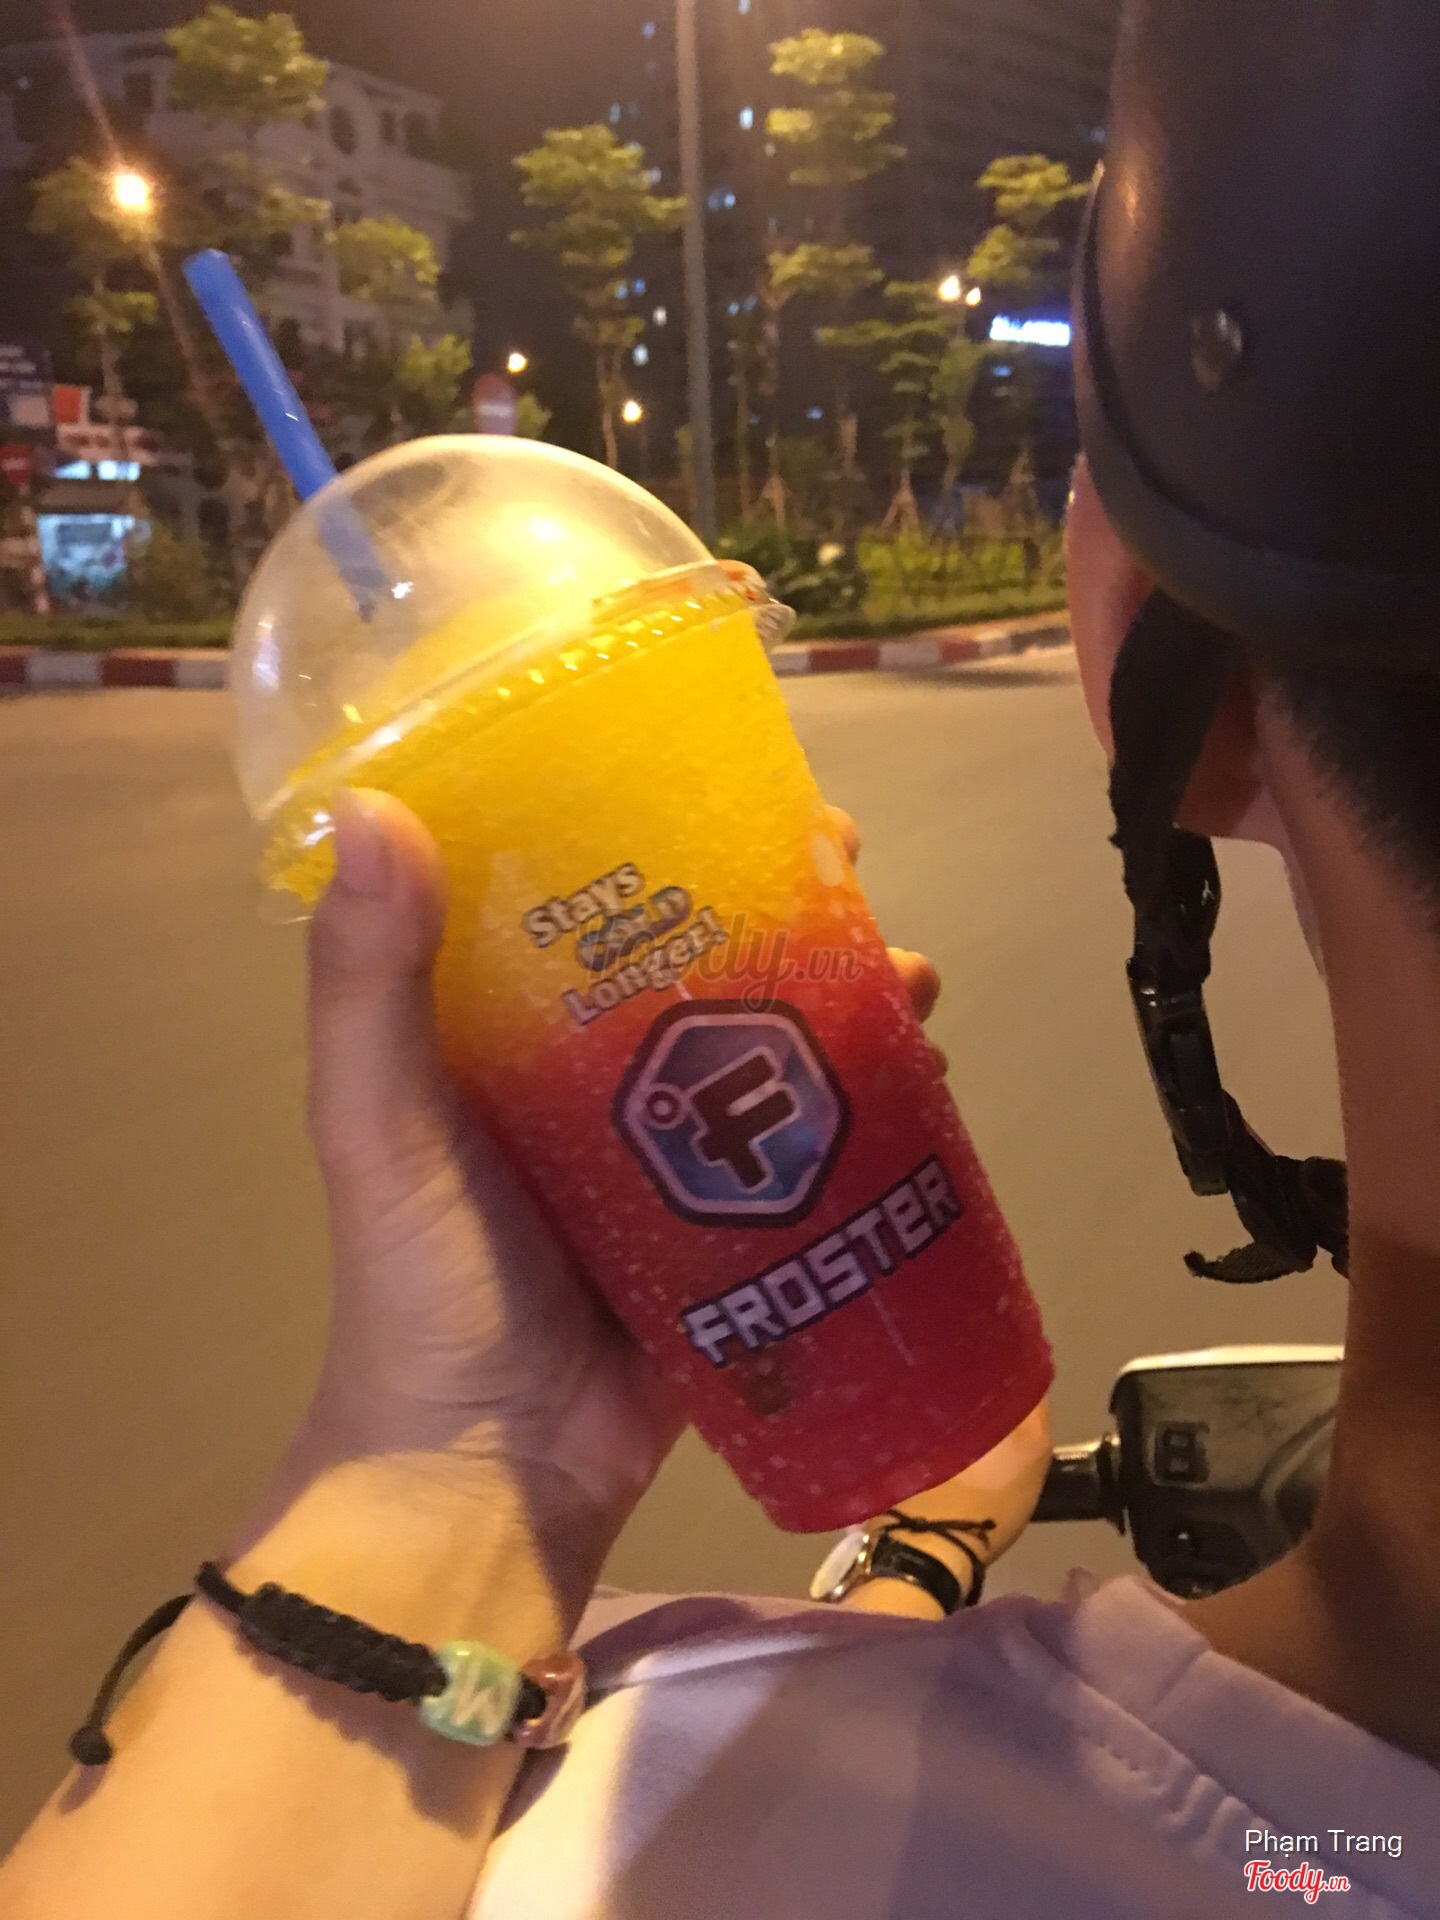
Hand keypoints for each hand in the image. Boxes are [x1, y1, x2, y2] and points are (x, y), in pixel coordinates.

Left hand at [276, 791, 942, 1571]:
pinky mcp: (749, 1227)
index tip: (742, 790)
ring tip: (912, 981)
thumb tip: (372, 801)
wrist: (490, 1471)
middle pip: (719, 958)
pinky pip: (827, 1146)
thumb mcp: (379, 1123)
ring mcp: (689, 1152)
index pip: (601, 895)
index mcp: (516, 1030)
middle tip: (858, 883)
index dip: (672, 830)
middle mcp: (607, 1074)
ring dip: (858, 998)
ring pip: (790, 1043)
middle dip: (799, 909)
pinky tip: (933, 1075)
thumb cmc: (425, 1283)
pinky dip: (883, 1103)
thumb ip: (366, 981)